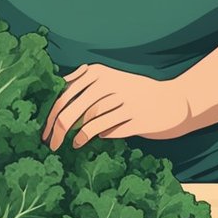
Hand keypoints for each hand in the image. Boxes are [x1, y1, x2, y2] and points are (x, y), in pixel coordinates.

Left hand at [41, 64, 192, 150]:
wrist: (173, 101)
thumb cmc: (136, 94)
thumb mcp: (111, 80)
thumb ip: (85, 81)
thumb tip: (57, 90)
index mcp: (99, 73)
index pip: (65, 95)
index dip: (51, 115)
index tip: (44, 131)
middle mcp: (109, 84)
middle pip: (72, 109)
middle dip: (57, 129)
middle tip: (50, 144)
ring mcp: (123, 101)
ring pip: (88, 121)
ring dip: (76, 135)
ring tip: (69, 144)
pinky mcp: (134, 118)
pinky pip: (106, 130)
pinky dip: (92, 137)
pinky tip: (84, 143)